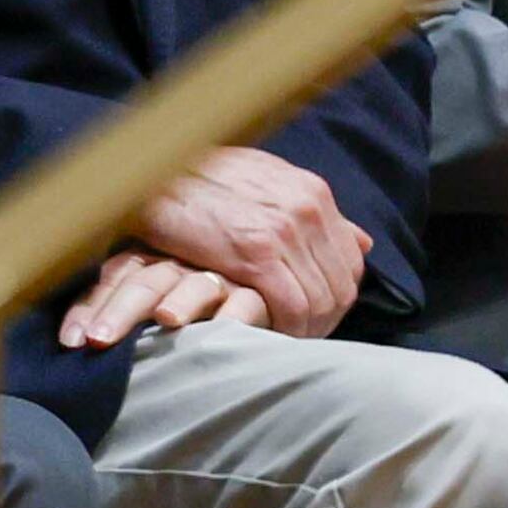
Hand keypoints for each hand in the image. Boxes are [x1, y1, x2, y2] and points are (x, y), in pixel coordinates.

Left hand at [58, 246, 272, 349]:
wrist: (250, 269)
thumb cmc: (184, 303)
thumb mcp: (146, 301)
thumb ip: (114, 310)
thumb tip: (73, 342)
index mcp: (145, 263)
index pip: (112, 279)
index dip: (89, 308)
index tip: (70, 341)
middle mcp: (177, 268)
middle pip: (144, 282)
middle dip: (120, 311)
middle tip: (100, 339)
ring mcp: (215, 279)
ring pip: (192, 286)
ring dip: (179, 302)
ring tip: (166, 319)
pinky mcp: (255, 295)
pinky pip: (247, 302)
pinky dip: (234, 315)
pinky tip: (222, 330)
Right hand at [131, 147, 370, 339]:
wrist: (146, 168)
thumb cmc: (196, 176)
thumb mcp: (260, 180)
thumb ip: (310, 210)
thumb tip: (362, 240)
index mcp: (312, 191)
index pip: (352, 259)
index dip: (336, 294)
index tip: (313, 313)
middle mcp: (307, 209)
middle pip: (342, 285)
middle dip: (325, 319)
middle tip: (298, 335)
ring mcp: (284, 231)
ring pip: (322, 301)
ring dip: (307, 328)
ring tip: (282, 339)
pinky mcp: (255, 254)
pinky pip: (292, 306)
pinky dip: (286, 328)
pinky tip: (266, 332)